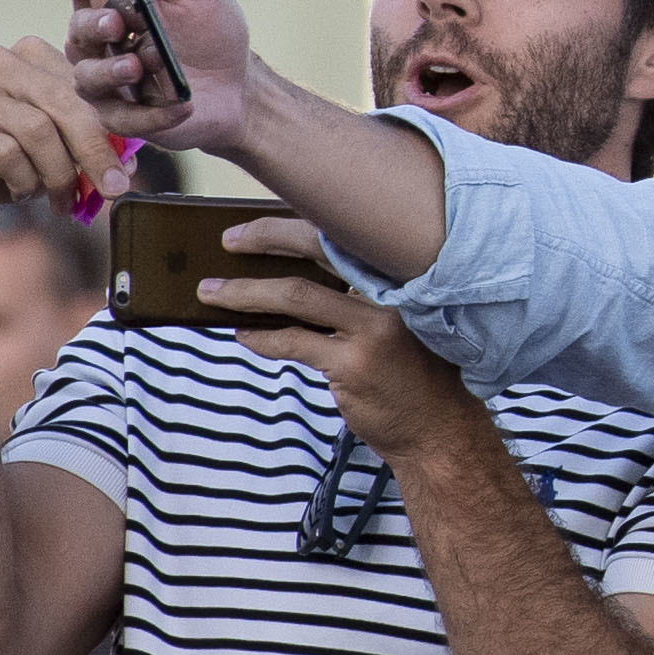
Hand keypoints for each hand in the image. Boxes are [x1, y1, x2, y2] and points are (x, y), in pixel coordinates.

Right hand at [0, 35, 127, 249]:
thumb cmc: (9, 163)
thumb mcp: (59, 147)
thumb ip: (93, 143)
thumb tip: (129, 162)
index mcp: (30, 56)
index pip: (87, 82)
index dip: (124, 116)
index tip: (164, 134)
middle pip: (65, 102)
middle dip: (95, 151)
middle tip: (113, 188)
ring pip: (37, 129)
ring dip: (57, 174)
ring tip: (60, 198)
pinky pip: (5, 153)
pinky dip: (23, 181)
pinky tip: (20, 190)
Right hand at [59, 0, 253, 155]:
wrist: (237, 80)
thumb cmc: (209, 28)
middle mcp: (97, 39)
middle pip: (77, 28)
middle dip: (95, 24)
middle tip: (119, 23)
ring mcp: (106, 80)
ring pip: (86, 77)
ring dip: (113, 70)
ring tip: (142, 64)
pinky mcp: (124, 116)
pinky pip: (124, 119)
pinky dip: (153, 113)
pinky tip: (183, 104)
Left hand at [180, 230, 470, 457]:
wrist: (441, 433)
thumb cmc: (416, 377)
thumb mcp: (400, 323)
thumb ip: (360, 296)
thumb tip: (291, 279)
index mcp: (404, 274)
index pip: (345, 232)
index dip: (298, 222)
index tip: (261, 222)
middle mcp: (393, 291)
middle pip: (318, 247)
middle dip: (266, 238)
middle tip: (230, 240)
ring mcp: (374, 328)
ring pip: (294, 295)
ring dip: (245, 293)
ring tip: (212, 292)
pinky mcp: (354, 363)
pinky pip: (292, 341)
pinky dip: (262, 337)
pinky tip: (245, 335)